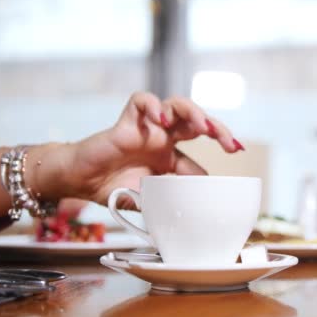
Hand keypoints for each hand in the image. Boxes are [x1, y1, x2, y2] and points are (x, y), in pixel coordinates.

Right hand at [66, 92, 243, 207]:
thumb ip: (168, 202)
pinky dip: (153, 106)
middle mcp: (162, 137)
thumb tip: (193, 215)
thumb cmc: (110, 188)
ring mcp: (146, 127)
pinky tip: (162, 119)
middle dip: (217, 128)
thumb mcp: (148, 200)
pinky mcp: (126, 121)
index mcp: (170, 154)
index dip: (219, 145)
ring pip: (176, 105)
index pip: (200, 146)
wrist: (79, 181)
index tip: (237, 151)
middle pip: (196, 121)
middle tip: (230, 144)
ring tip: (203, 127)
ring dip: (193, 113)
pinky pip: (140, 101)